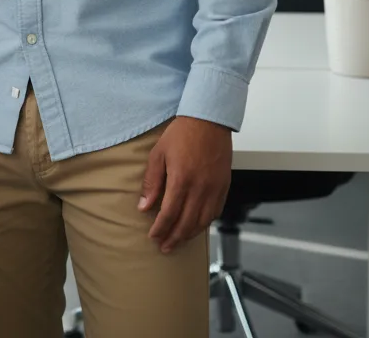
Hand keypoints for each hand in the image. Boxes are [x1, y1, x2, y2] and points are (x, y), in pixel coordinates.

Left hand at [139, 116, 231, 254]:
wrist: (208, 120)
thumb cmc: (180, 134)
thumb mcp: (158, 154)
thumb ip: (152, 182)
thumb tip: (144, 207)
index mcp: (182, 180)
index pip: (170, 214)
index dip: (161, 228)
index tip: (153, 237)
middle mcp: (200, 188)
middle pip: (187, 223)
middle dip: (174, 238)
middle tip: (164, 247)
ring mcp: (215, 189)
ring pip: (203, 221)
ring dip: (190, 235)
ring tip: (178, 241)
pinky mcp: (224, 186)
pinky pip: (216, 212)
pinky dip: (205, 223)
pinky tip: (196, 227)